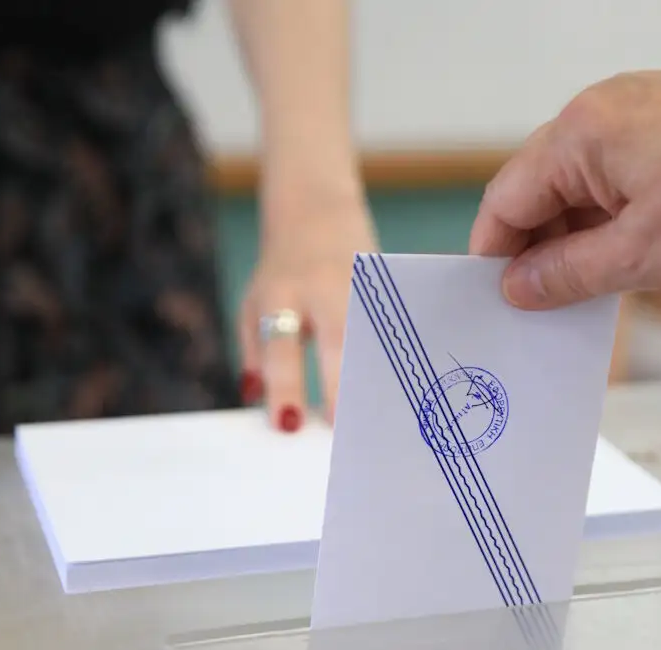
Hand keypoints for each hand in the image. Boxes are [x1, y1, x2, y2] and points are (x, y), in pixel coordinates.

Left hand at [238, 196, 375, 430]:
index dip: (285, 386)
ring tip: (383, 419)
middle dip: (341, 386)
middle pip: (337, 339)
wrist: (315, 207)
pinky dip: (398, 358)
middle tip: (345, 432)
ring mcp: (361, 283)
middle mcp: (322, 286)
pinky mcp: (387, 283)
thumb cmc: (282, 270)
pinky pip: (395, 326)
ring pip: (375, 334)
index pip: (281, 344)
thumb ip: (255, 354)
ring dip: (377, 377)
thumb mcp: (253, 304)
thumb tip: (263, 405)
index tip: (290, 424)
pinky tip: (407, 389)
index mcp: (281, 292)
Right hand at [469, 70, 660, 308]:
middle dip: (538, 246)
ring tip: (590, 285)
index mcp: (580, 134)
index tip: (496, 300)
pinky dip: (610, 211)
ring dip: (577, 232)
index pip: (508, 199)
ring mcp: (635, 108)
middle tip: (544, 304)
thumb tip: (517, 287)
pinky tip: (625, 251)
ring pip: (579, 181)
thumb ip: (565, 274)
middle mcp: (599, 109)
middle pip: (540, 187)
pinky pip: (615, 169)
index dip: (496, 254)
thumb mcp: (639, 258)